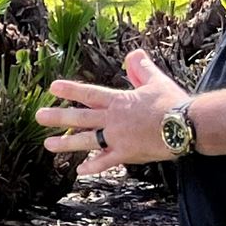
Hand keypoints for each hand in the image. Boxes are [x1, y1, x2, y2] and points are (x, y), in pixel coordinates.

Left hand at [38, 49, 190, 176]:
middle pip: (80, 118)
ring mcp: (118, 138)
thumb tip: (133, 54)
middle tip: (38, 117)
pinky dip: (93, 166)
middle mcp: (113, 119)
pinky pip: (106, 161)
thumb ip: (141, 69)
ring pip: (86, 141)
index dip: (70, 91)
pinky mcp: (127, 154)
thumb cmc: (173, 103)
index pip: (89, 94)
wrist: (187, 126)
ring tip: (48, 146)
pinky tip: (79, 171)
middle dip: (57, 117)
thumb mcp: (156, 81)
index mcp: (119, 101)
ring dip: (66, 144)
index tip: (52, 88)